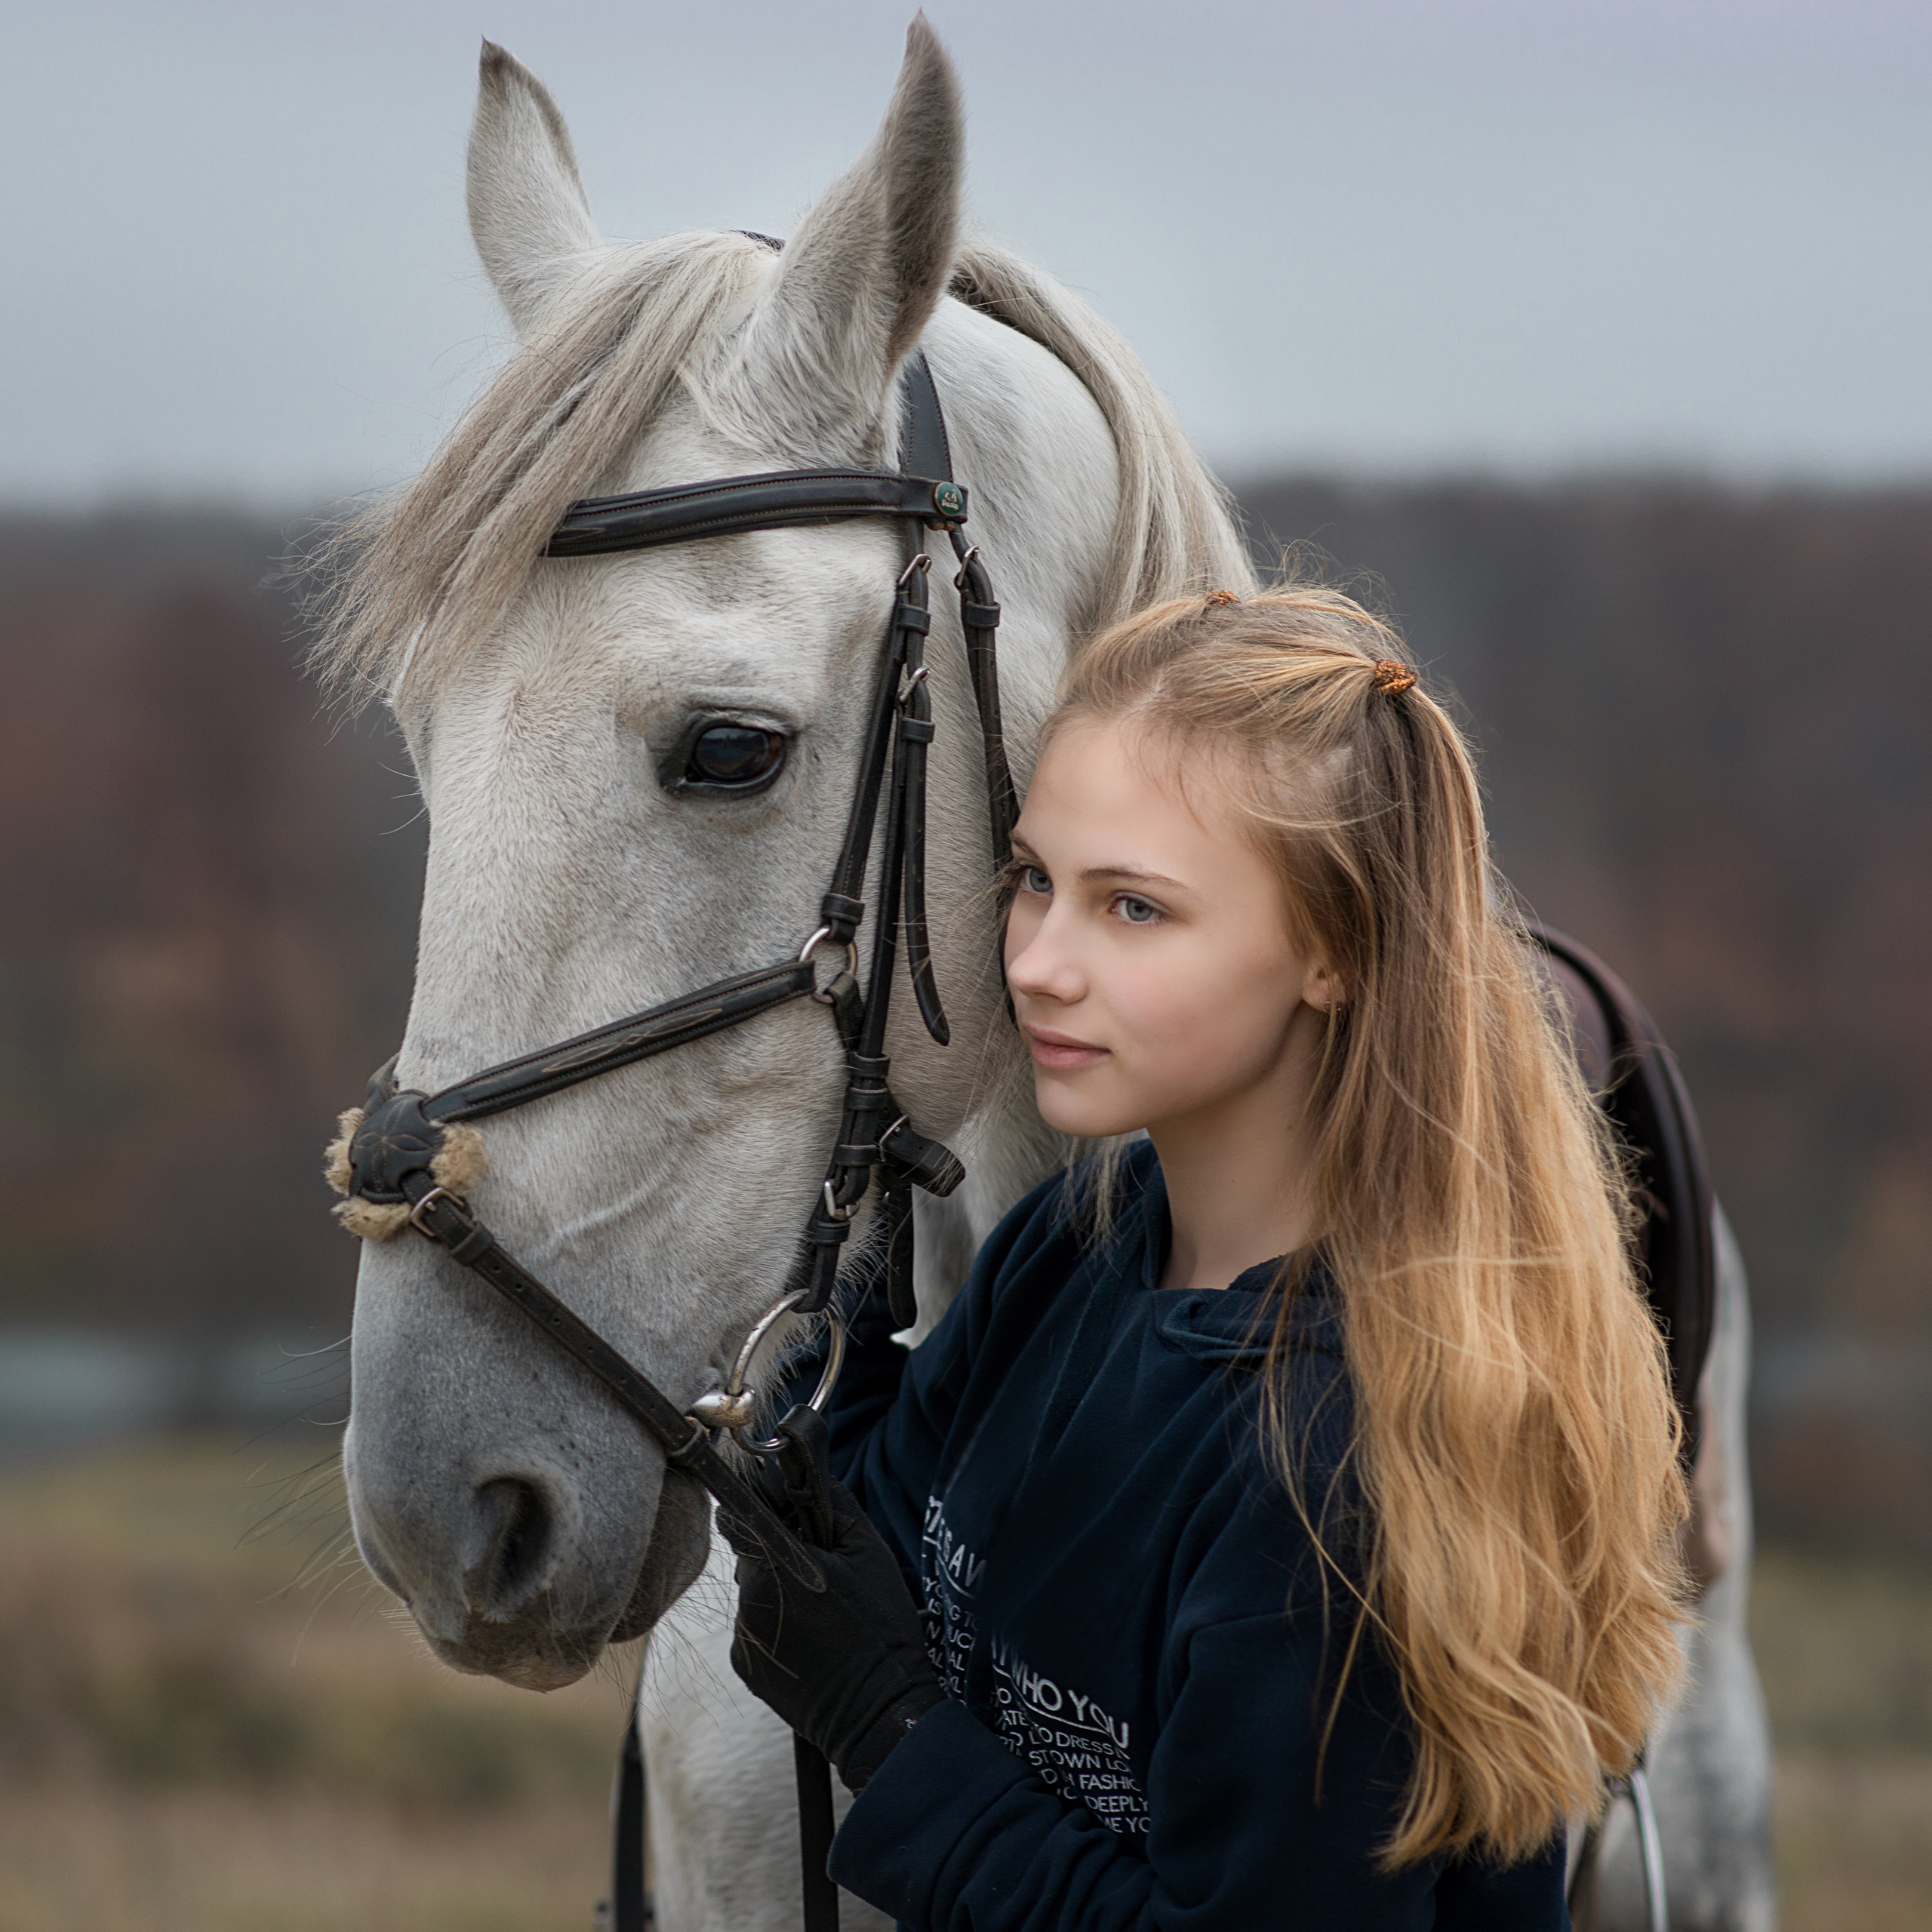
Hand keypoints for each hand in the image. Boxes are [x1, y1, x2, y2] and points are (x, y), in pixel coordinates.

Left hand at [721, 1479, 943, 1790]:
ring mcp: (743, 1636)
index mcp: (777, 1564)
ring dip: (778, 1591)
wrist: (877, 1711)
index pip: (737, 1515)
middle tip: (820, 1569)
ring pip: (754, 1592)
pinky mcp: (744, 1666)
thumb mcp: (869, 1552)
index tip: (775, 1509)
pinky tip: (812, 1642)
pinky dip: (776, 1627)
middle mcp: (750, 1599)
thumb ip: (832, 1505)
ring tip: (822, 1614)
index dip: (754, 1506)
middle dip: (778, 1553)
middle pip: (750, 1555)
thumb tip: (805, 1476)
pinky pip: (753, 1628)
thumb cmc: (880, 1627)